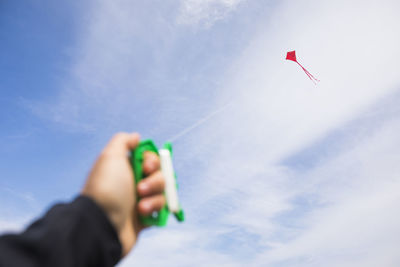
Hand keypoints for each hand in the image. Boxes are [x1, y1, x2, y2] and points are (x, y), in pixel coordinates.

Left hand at [81, 133, 165, 256]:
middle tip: (140, 188)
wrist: (102, 224)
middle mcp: (134, 182)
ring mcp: (141, 200)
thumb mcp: (110, 156)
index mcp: (127, 168)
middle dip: (156, 181)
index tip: (146, 167)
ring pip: (163, 192)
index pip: (151, 159)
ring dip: (154, 197)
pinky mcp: (146, 217)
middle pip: (161, 175)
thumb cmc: (106, 189)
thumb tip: (137, 137)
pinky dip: (155, 210)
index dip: (154, 161)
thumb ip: (123, 141)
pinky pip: (162, 209)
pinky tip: (142, 215)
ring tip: (139, 206)